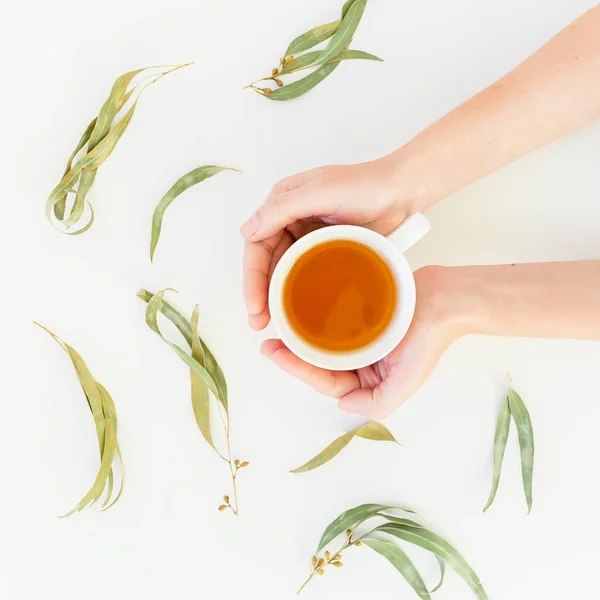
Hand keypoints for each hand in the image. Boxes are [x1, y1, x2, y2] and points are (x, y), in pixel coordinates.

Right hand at [241, 156, 420, 330]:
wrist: (403, 193)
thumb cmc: (365, 185)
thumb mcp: (320, 192)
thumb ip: (282, 208)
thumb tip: (246, 232)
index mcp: (283, 203)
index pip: (257, 242)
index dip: (252, 276)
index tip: (254, 305)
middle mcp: (291, 220)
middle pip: (267, 260)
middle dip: (260, 291)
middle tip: (258, 322)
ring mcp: (309, 236)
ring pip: (284, 269)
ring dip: (275, 295)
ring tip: (272, 323)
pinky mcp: (327, 250)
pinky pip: (305, 272)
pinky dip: (297, 290)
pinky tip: (295, 310)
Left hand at [259, 267, 464, 418]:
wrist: (446, 298)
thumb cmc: (429, 340)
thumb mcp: (407, 381)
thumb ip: (377, 402)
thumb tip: (343, 405)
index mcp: (371, 381)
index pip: (329, 382)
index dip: (299, 371)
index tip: (274, 354)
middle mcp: (364, 363)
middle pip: (322, 365)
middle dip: (293, 357)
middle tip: (266, 344)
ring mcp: (363, 340)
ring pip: (324, 345)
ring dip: (301, 340)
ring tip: (276, 330)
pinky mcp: (363, 316)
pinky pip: (334, 322)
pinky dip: (316, 322)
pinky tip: (299, 312)